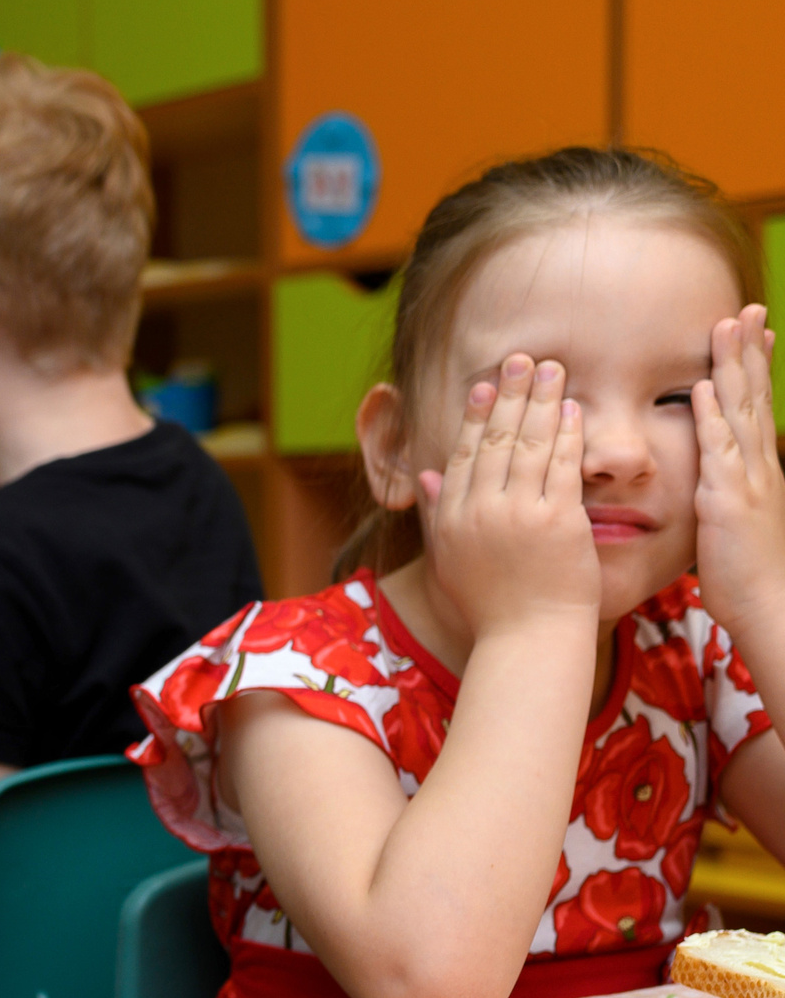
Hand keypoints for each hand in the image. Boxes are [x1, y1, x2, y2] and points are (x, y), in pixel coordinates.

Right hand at [418, 355, 599, 641]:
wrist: (528, 639)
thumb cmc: (494, 607)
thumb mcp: (451, 561)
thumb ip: (438, 514)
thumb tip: (424, 476)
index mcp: (452, 518)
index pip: (462, 454)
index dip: (475, 415)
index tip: (485, 385)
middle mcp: (480, 511)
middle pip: (494, 439)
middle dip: (510, 394)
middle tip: (521, 359)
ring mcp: (518, 514)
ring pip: (529, 445)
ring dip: (541, 401)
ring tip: (552, 369)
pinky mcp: (557, 521)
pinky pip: (563, 467)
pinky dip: (567, 435)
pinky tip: (572, 409)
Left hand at [692, 304, 782, 634]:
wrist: (767, 604)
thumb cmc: (744, 568)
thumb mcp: (735, 517)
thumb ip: (727, 488)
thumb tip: (716, 473)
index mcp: (758, 467)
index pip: (755, 405)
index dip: (753, 366)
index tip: (750, 329)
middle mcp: (758, 464)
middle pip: (753, 396)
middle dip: (748, 351)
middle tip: (745, 309)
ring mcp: (746, 479)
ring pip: (739, 411)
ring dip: (731, 368)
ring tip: (727, 328)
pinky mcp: (727, 499)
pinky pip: (720, 451)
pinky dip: (711, 418)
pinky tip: (701, 390)